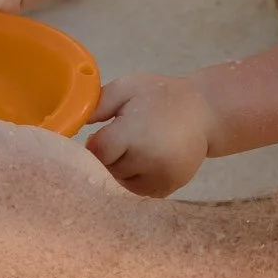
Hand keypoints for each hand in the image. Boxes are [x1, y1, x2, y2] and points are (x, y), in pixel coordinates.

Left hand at [86, 73, 211, 196]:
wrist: (206, 113)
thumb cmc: (162, 96)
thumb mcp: (128, 87)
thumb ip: (98, 103)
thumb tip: (71, 123)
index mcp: (135, 133)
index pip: (97, 152)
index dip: (94, 144)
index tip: (99, 135)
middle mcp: (147, 160)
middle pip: (107, 169)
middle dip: (106, 157)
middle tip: (120, 139)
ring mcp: (159, 178)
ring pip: (119, 183)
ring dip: (118, 170)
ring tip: (134, 148)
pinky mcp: (166, 189)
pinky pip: (136, 191)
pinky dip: (134, 179)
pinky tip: (144, 160)